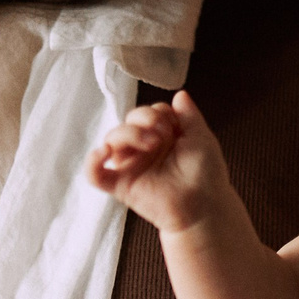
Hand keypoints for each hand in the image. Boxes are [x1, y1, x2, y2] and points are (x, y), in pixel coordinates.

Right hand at [85, 91, 237, 235]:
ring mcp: (131, 166)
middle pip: (128, 122)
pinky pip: (95, 174)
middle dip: (144, 118)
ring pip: (111, 140)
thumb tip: (179, 94)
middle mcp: (142, 149)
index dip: (158, 112)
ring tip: (151, 144)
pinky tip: (104, 153)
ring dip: (128, 133)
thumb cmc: (206, 174)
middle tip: (162, 133)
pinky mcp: (121, 185)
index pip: (147, 112)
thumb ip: (189, 115)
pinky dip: (92, 163)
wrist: (205, 204)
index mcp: (160, 136)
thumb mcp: (201, 137)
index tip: (175, 126)